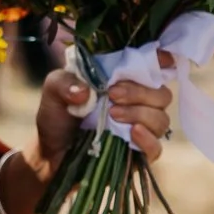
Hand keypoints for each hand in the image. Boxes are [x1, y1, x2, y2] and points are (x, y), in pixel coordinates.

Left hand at [36, 59, 173, 166]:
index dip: (162, 61)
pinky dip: (147, 139)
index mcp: (125, 81)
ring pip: (161, 119)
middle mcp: (139, 103)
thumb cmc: (58, 116)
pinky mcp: (138, 154)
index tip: (161, 59)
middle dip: (140, 92)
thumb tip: (84, 92)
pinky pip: (157, 148)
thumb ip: (64, 83)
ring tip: (113, 115)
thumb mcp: (53, 91)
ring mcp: (142, 130)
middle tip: (113, 95)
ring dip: (139, 113)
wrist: (51, 153)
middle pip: (162, 94)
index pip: (154, 67)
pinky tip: (132, 133)